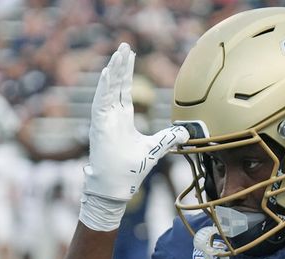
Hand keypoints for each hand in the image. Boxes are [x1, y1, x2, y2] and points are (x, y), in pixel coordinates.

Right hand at [80, 42, 188, 230]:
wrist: (118, 186)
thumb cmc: (130, 170)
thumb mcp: (155, 149)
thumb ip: (168, 138)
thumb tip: (185, 132)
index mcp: (123, 118)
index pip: (125, 90)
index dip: (128, 72)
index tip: (131, 55)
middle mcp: (112, 115)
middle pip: (116, 84)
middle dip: (121, 64)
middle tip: (125, 45)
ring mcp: (104, 120)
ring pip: (108, 89)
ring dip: (113, 71)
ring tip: (118, 53)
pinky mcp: (99, 126)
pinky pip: (100, 102)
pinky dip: (105, 87)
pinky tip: (109, 72)